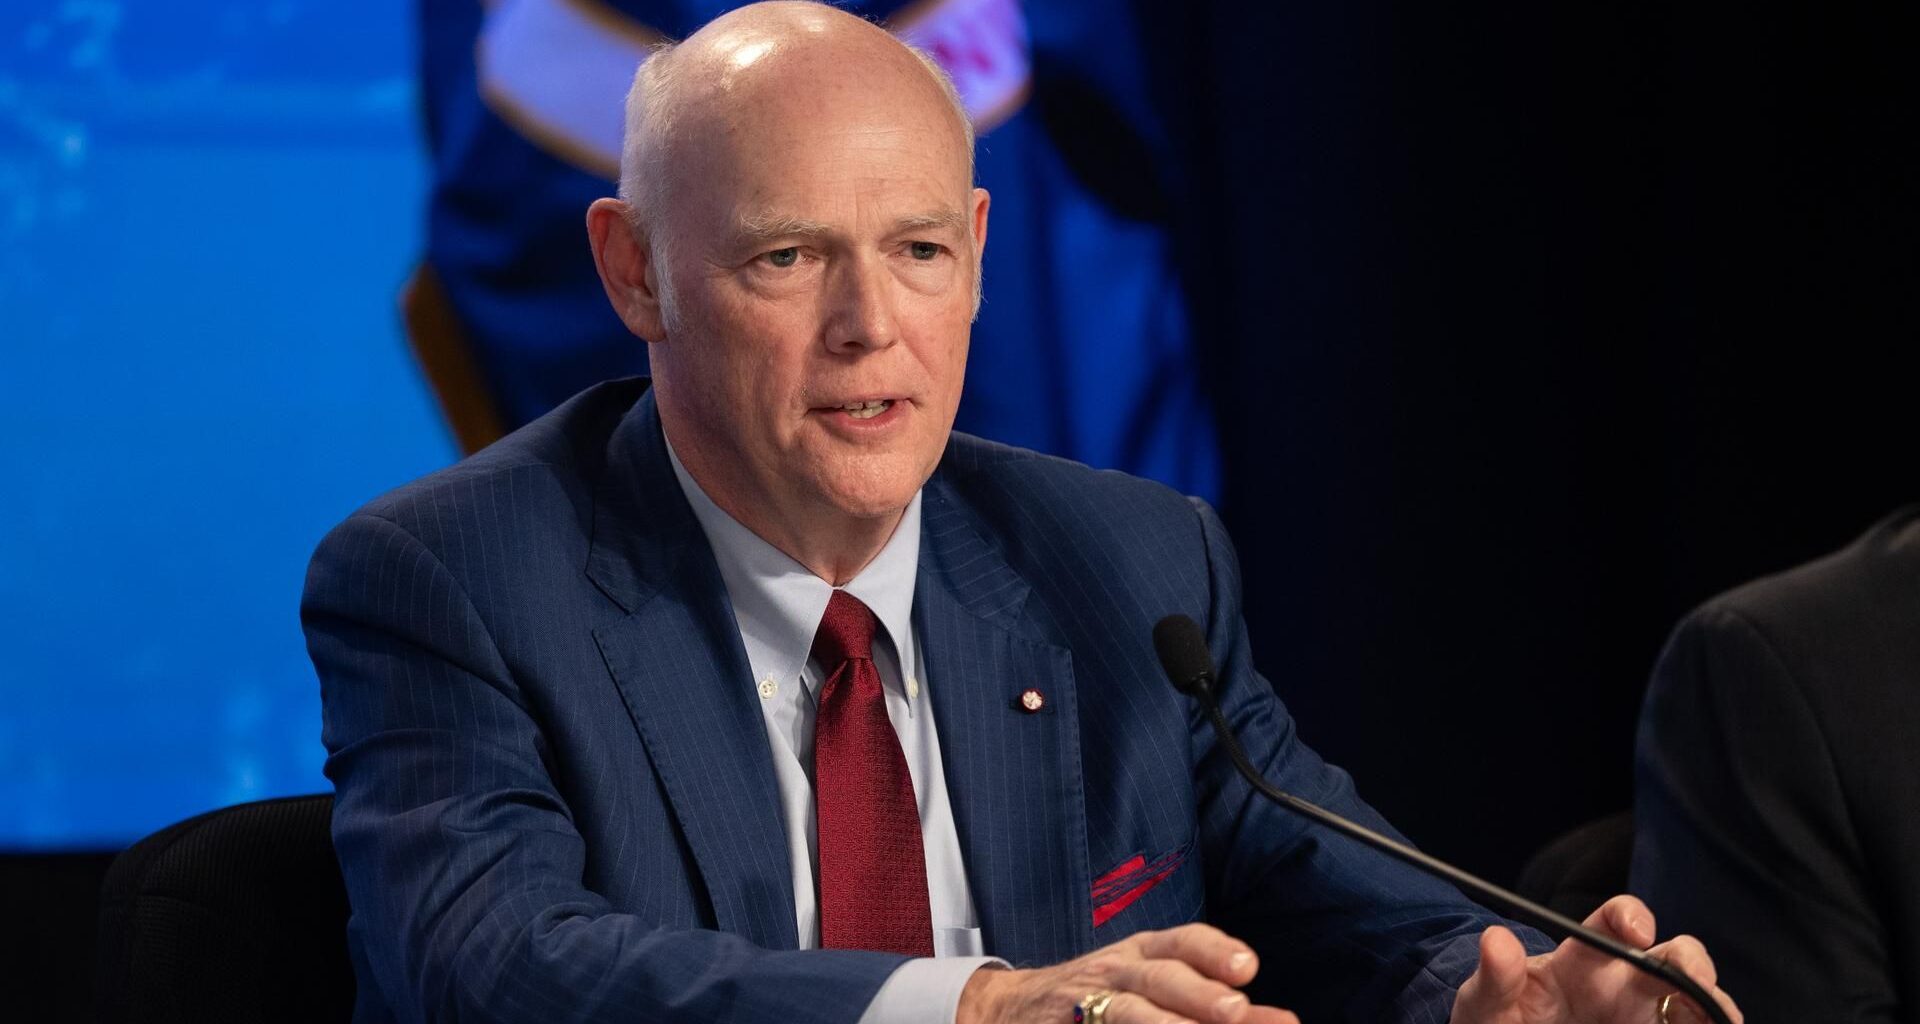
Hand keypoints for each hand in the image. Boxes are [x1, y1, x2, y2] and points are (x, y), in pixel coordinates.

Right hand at [957, 924, 1296, 1023]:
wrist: (1010, 1009)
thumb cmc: (1102, 999)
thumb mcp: (1153, 985)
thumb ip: (1214, 1002)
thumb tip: (1284, 1022)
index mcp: (1141, 954)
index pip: (1182, 941)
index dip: (1214, 951)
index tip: (1248, 967)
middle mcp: (1116, 973)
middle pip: (1159, 977)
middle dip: (1198, 993)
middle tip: (1235, 1011)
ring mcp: (1085, 1004)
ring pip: (1126, 1014)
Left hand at [1450, 895, 1741, 1023]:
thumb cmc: (1497, 1018)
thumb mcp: (1484, 1003)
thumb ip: (1494, 977)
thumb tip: (1495, 938)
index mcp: (1582, 960)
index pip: (1614, 922)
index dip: (1631, 916)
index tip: (1638, 932)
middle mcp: (1623, 983)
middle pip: (1675, 957)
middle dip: (1695, 964)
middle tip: (1700, 987)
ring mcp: (1645, 1016)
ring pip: (1698, 1001)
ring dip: (1715, 1008)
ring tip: (1723, 1022)